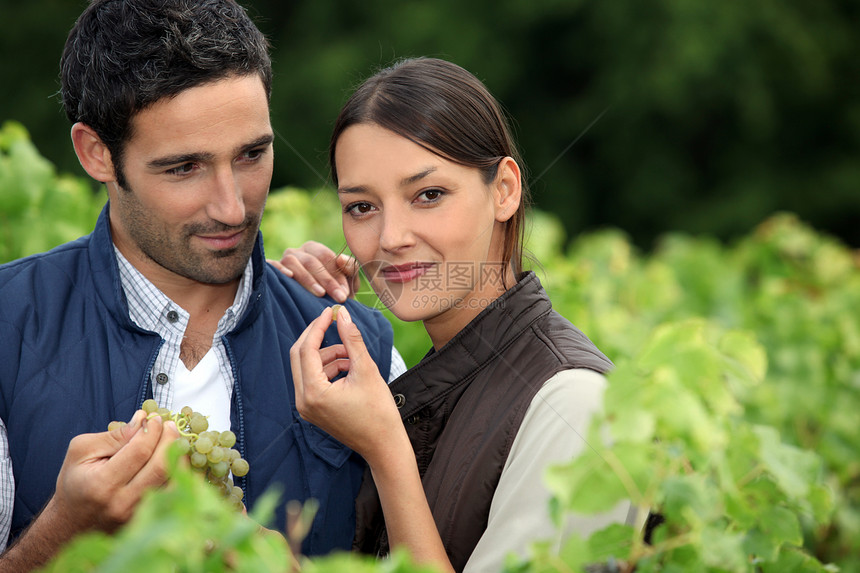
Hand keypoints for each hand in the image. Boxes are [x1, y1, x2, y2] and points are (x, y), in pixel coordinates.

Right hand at [51, 410, 179, 532]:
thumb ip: (114, 435)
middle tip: (170, 426)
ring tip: (174, 441)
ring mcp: (138, 515)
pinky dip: (181, 474)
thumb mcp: (82, 452)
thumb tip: (143, 420)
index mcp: (102, 483)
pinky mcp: (148, 520)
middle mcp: (122, 502)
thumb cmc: (75, 484)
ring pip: (174, 481)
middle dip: (170, 439)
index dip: (152, 430)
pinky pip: (175, 495)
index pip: (140, 451)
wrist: (71, 524)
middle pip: (161, 466)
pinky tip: (176, 461)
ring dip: (179, 456)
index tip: (156, 418)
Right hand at [267, 241, 359, 302]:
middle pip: (311, 261)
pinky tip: (289, 276)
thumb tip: (341, 259)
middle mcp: (297, 252)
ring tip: (320, 293)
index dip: (337, 274)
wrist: (315, 309)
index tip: (345, 293)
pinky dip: (280, 269)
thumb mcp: (346, 281)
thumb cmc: (332, 291)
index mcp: (314, 249)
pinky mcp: (271, 270)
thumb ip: (350, 269)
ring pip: (292, 262)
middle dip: (326, 280)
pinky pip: (273, 265)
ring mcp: (283, 260)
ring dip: (307, 278)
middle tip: (339, 297)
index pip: (326, 257)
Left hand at [290, 305, 403, 463]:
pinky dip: (329, 368)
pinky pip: (314, 379)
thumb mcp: (366, 370)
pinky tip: (350, 367)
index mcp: (313, 393)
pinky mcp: (313, 409)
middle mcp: (303, 401)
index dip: (318, 326)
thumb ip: (352, 340)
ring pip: (308, 367)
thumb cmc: (378, 412)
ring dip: (328, 354)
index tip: (330, 311)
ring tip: (353, 355)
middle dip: (317, 336)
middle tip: (333, 320)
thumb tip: (343, 314)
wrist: (384, 445)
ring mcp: (306, 407)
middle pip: (299, 356)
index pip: (306, 350)